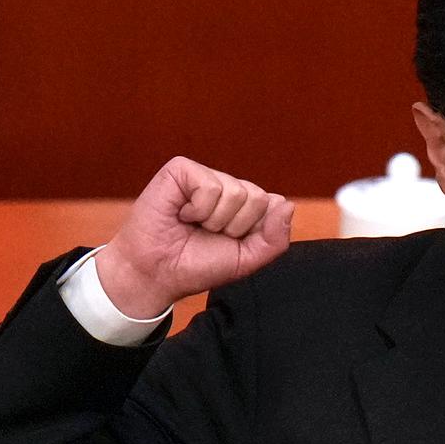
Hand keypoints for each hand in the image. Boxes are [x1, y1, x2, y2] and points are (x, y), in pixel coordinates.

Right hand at [96, 157, 294, 317]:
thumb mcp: (247, 260)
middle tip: (208, 234)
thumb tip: (287, 204)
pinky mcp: (182, 170)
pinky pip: (211, 186)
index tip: (230, 243)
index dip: (254, 232)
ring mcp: (206, 177)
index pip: (274, 205)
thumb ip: (275, 239)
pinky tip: (182, 213)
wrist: (157, 273)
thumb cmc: (197, 265)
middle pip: (258, 198)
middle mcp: (228, 187)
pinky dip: (198, 209)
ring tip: (193, 224)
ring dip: (214, 220)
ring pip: (236, 192)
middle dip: (235, 227)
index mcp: (246, 205)